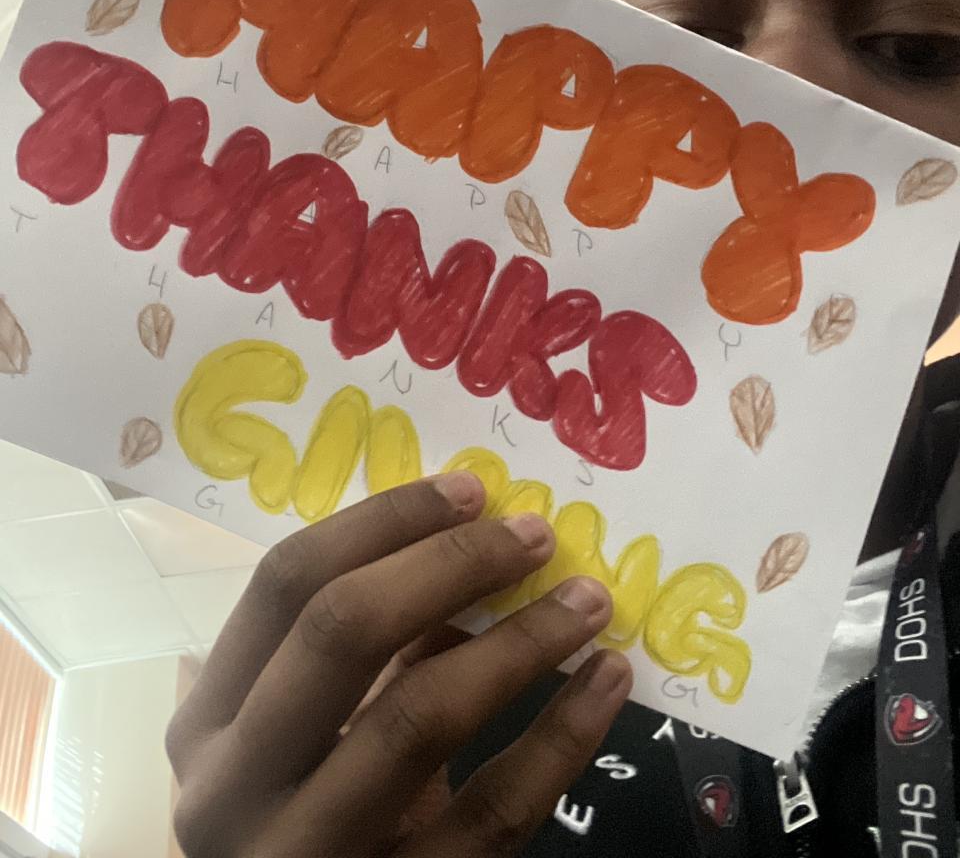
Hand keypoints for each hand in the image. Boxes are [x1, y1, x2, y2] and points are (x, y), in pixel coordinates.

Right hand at [166, 471, 631, 855]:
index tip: (469, 490)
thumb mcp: (308, 738)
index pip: (285, 584)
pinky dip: (561, 735)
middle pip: (341, 631)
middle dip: (448, 564)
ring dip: (520, 641)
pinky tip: (605, 682)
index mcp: (207, 723)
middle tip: (534, 535)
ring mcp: (307, 856)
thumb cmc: (308, 823)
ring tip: (587, 600)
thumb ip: (365, 654)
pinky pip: (494, 810)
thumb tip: (473, 543)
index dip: (383, 524)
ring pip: (419, 717)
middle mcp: (234, 788)